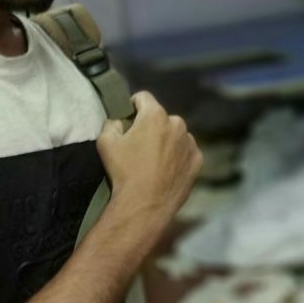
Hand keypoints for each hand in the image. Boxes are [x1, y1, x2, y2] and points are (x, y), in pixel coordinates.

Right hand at [96, 91, 202, 223]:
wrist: (145, 204)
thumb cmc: (124, 171)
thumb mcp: (105, 142)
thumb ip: (112, 123)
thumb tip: (119, 121)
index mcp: (155, 115)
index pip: (143, 97)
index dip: (132, 106)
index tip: (127, 119)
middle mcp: (177, 123)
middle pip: (161, 118)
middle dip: (151, 126)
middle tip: (139, 145)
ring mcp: (190, 143)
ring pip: (175, 134)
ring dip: (166, 140)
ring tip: (154, 161)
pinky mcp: (197, 161)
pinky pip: (185, 152)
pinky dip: (177, 156)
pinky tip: (166, 171)